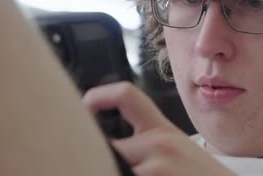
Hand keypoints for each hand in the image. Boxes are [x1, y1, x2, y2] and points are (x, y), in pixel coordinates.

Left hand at [83, 82, 235, 175]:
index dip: (98, 96)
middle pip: (107, 142)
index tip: (84, 106)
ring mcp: (156, 165)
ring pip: (111, 163)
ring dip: (110, 169)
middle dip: (97, 155)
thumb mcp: (178, 150)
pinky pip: (120, 174)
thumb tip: (112, 147)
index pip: (126, 95)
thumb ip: (149, 144)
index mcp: (162, 129)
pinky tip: (124, 175)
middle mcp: (159, 142)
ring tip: (116, 170)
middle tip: (91, 160)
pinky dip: (118, 175)